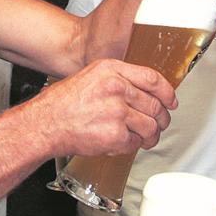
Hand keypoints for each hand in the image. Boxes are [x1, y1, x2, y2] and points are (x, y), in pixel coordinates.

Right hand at [41, 59, 176, 156]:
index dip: (167, 92)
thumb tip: (143, 91)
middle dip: (161, 118)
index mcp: (111, 70)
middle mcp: (116, 88)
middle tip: (159, 124)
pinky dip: (131, 145)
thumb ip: (117, 80)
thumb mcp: (90, 77)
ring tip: (144, 137)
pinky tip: (121, 141)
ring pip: (151, 126)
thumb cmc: (62, 103)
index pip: (152, 78)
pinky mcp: (115, 135)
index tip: (171, 100)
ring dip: (151, 135)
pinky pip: (135, 142)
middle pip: (155, 104)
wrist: (45, 124)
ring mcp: (117, 112)